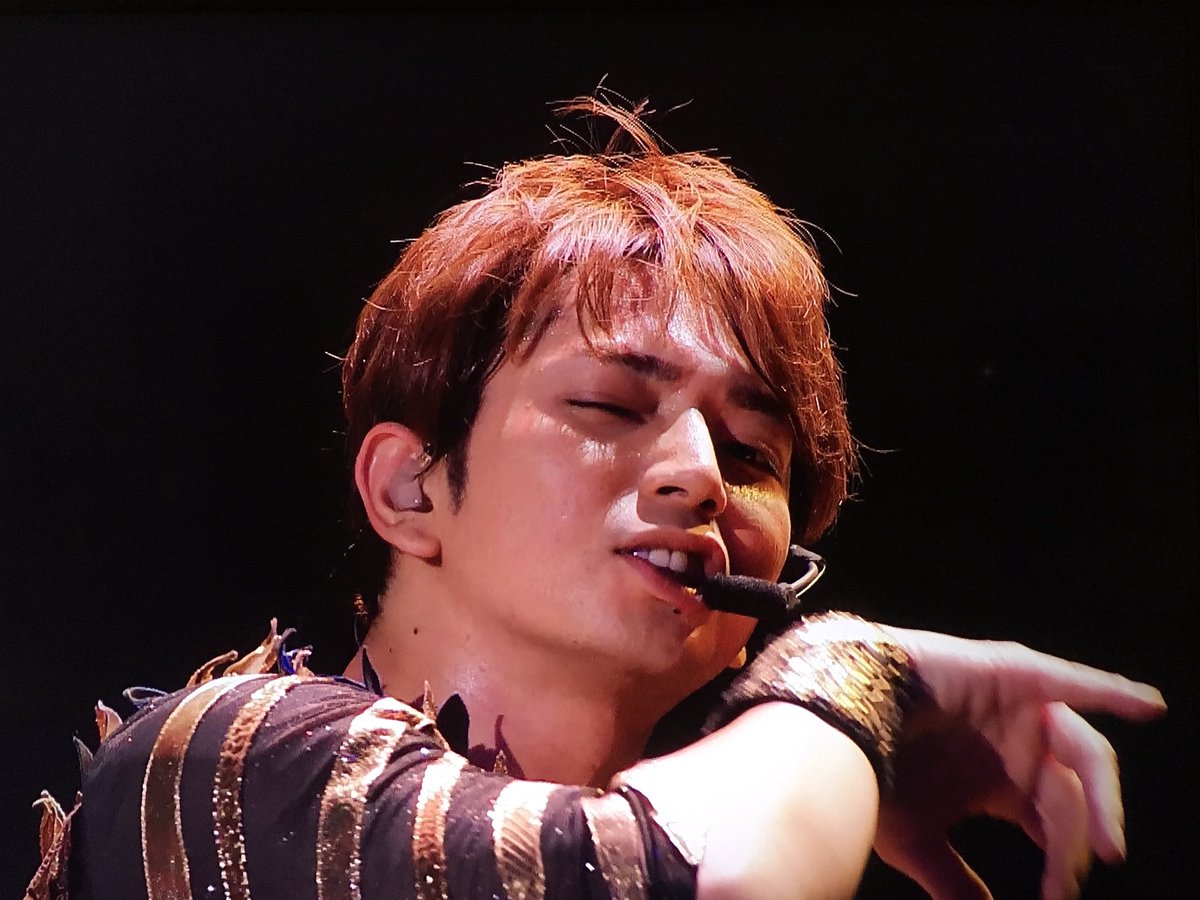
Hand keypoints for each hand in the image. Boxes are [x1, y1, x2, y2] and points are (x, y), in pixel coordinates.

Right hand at [872, 626, 1164, 899]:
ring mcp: (1017, 709)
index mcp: (998, 783)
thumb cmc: (867, 771)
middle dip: (1079, 839)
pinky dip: (1110, 690)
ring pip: (1079, 754)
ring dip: (1098, 797)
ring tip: (1103, 841)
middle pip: (1071, 797)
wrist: (831, 715)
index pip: (1050, 826)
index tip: (1055, 896)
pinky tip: (1147, 706)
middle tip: (1079, 871)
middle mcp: (1014, 746)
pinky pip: (1072, 683)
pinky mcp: (1012, 674)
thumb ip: (954, 878)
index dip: (1060, 861)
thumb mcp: (916, 838)